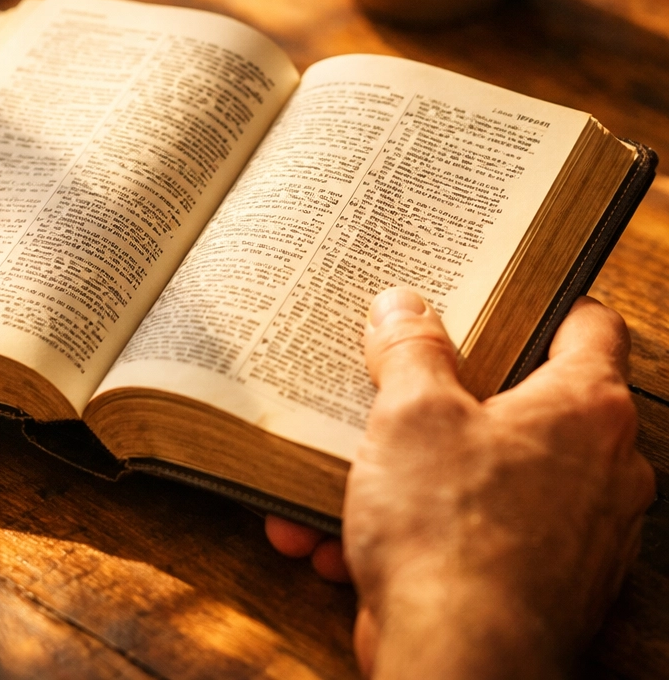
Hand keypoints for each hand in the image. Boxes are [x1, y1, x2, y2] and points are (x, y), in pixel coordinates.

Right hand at [267, 287, 654, 679]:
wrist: (456, 667)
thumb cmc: (451, 530)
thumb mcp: (412, 412)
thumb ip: (410, 349)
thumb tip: (403, 306)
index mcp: (584, 410)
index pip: (589, 325)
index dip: (544, 299)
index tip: (497, 291)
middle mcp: (597, 470)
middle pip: (522, 399)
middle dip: (446, 391)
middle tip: (398, 372)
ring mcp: (570, 532)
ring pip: (481, 472)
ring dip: (406, 472)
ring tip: (341, 469)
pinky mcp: (533, 582)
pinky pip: (464, 532)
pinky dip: (409, 530)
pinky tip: (336, 537)